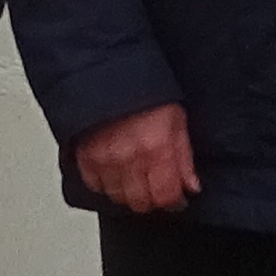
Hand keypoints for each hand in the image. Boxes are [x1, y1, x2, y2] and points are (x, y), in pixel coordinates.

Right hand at [73, 102, 198, 213]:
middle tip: (155, 186)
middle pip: (141, 203)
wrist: (109, 73)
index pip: (166, 196)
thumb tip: (191, 186)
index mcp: (156, 148)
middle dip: (152, 199)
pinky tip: (114, 171)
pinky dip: (105, 183)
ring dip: (128, 192)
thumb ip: (184, 157)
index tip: (176, 198)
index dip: (174, 201)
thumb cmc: (144, 90)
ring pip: (118, 198)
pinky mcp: (84, 156)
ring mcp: (104, 159)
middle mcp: (129, 158)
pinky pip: (95, 185)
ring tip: (134, 176)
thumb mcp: (176, 119)